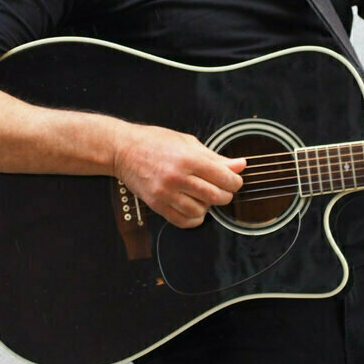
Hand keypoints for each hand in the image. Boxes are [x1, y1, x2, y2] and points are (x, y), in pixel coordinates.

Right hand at [111, 122, 244, 227]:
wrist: (123, 150)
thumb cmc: (156, 142)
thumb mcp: (188, 143)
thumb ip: (215, 157)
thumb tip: (240, 165)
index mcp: (188, 158)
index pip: (224, 178)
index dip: (235, 182)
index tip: (234, 180)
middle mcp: (177, 177)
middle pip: (215, 196)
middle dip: (225, 194)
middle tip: (222, 189)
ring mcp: (165, 193)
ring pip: (200, 211)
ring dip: (208, 206)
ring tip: (204, 196)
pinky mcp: (156, 205)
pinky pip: (182, 221)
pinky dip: (194, 218)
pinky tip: (195, 208)